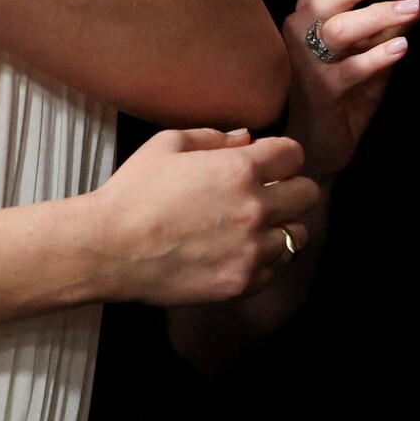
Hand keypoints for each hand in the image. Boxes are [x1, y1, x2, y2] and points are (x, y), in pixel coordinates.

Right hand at [93, 128, 318, 305]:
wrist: (111, 249)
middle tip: (268, 192)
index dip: (281, 155)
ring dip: (281, 226)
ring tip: (254, 226)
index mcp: (240, 169)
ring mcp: (252, 250)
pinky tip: (239, 250)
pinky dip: (264, 259)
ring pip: (297, 236)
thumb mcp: (167, 145)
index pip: (294, 155)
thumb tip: (248, 139)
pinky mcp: (242, 283)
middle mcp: (255, 209)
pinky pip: (275, 268)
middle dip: (291, 188)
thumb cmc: (134, 192)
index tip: (269, 161)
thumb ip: (214, 137)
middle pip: (308, 195)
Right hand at [281, 0, 419, 176]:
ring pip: (340, 26)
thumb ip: (392, 14)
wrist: (321, 138)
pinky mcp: (319, 89)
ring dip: (380, 13)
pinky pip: (348, 69)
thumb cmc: (345, 84)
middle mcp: (302, 24)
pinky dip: (376, 57)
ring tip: (416, 7)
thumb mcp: (372, 42)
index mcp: (314, 4)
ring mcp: (306, 57)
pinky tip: (402, 49)